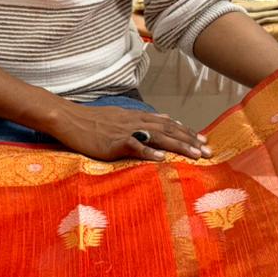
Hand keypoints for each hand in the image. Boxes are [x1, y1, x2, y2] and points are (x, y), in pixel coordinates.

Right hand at [48, 102, 212, 162]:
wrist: (69, 119)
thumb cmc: (91, 121)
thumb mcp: (119, 117)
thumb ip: (140, 121)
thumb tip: (161, 120)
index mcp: (137, 117)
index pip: (168, 124)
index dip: (187, 132)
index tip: (203, 140)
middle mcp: (136, 122)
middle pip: (169, 130)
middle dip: (190, 140)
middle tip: (208, 151)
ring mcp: (125, 131)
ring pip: (158, 137)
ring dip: (178, 145)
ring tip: (194, 155)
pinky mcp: (113, 142)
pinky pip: (134, 146)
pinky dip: (149, 152)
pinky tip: (161, 159)